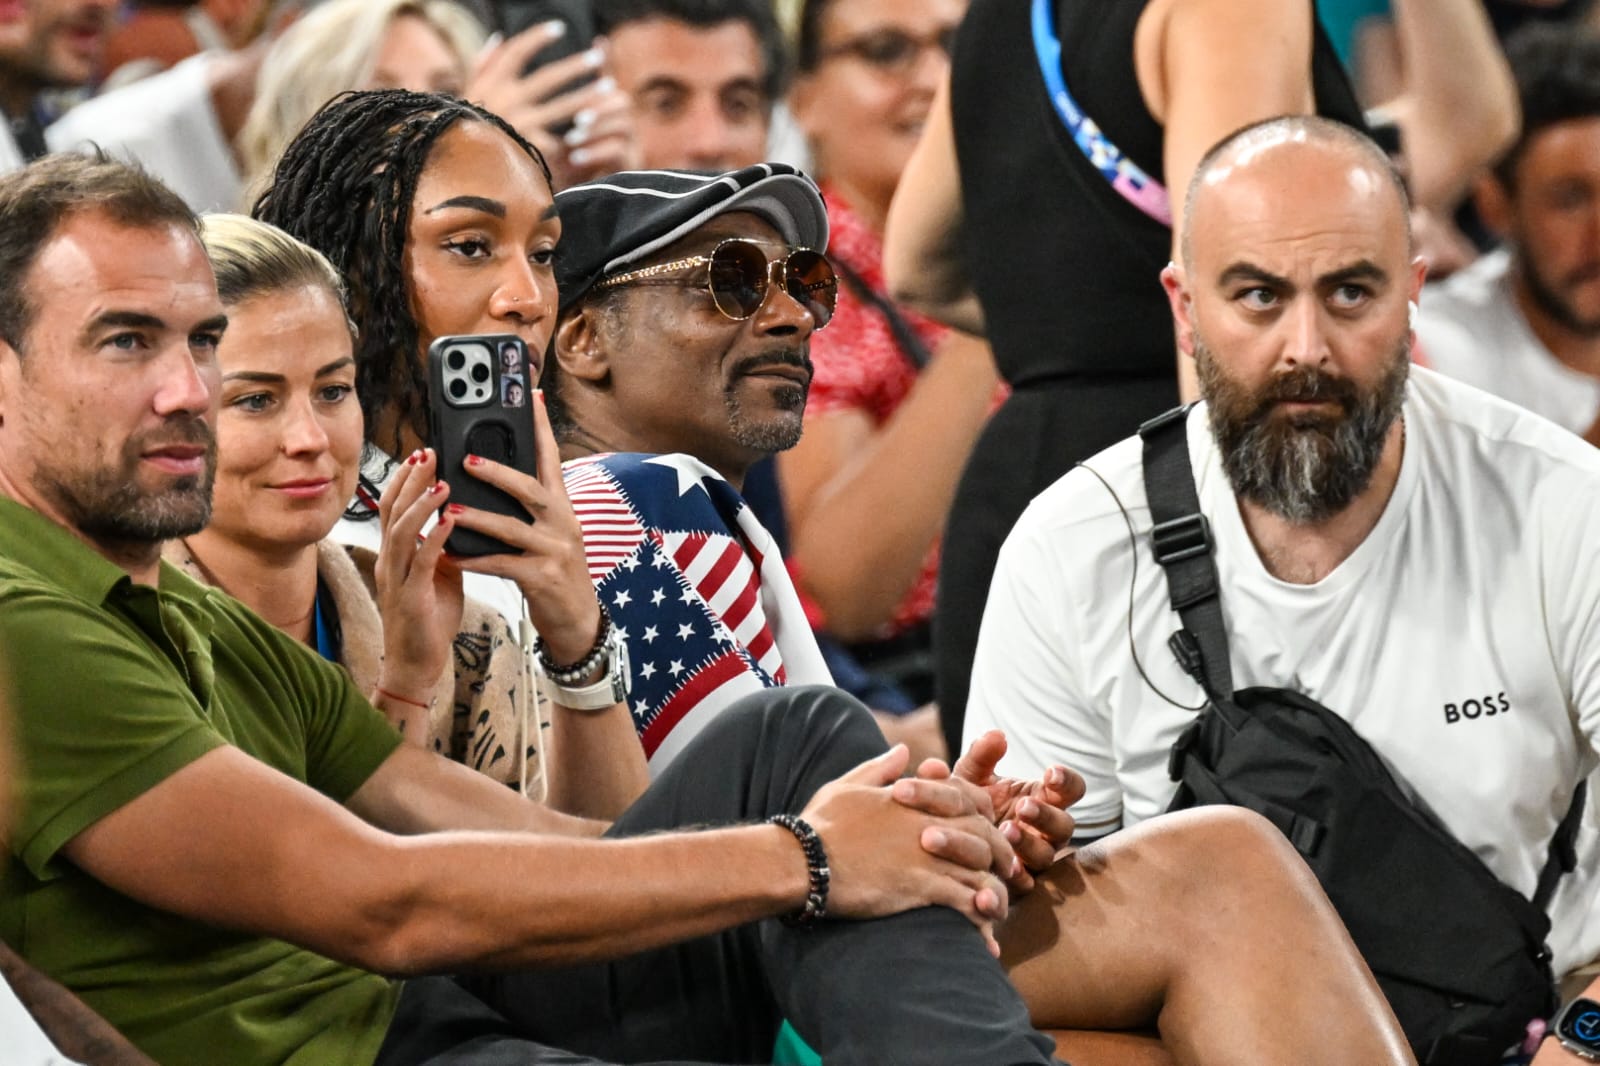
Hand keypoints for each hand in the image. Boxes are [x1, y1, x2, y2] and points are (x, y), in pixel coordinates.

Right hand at [374, 447, 464, 703]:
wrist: (417, 664)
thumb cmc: (428, 620)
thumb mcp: (437, 575)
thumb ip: (441, 548)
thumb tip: (457, 520)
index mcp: (395, 555)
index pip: (394, 507)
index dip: (406, 479)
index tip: (422, 454)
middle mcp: (390, 562)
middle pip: (393, 510)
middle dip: (411, 480)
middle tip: (428, 453)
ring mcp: (397, 579)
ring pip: (402, 532)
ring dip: (422, 504)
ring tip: (442, 481)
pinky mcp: (411, 597)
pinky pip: (421, 563)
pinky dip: (434, 539)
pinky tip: (449, 522)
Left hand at [446, 390, 600, 662]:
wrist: (578, 622)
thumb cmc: (556, 573)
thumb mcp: (551, 533)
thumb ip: (532, 506)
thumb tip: (496, 473)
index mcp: (562, 507)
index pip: (552, 457)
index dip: (541, 426)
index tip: (531, 395)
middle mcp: (562, 523)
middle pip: (530, 488)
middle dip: (497, 472)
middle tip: (465, 459)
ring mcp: (555, 550)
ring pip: (511, 527)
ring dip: (477, 517)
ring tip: (449, 509)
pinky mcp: (542, 578)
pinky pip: (502, 564)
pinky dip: (474, 559)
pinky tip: (451, 554)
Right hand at [466, 24, 639, 189]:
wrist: (457, 170)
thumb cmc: (465, 129)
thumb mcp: (468, 94)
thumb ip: (483, 64)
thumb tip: (499, 36)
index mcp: (491, 84)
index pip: (517, 52)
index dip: (538, 37)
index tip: (559, 29)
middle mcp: (506, 102)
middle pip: (549, 77)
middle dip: (576, 66)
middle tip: (598, 59)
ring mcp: (519, 126)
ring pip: (563, 106)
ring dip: (588, 96)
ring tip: (610, 88)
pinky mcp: (530, 150)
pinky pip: (561, 140)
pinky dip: (578, 134)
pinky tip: (597, 128)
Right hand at [801, 745, 1014, 956]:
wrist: (801, 860)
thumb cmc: (819, 824)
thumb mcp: (848, 785)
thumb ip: (881, 768)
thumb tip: (903, 751)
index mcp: (916, 799)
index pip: (970, 799)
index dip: (985, 816)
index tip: (986, 832)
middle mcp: (929, 823)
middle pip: (986, 835)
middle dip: (1000, 855)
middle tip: (1004, 874)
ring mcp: (928, 855)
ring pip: (983, 871)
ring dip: (994, 892)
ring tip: (996, 911)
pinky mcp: (921, 886)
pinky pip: (966, 902)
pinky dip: (980, 920)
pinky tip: (984, 939)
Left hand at [911, 730, 1083, 895]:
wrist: (943, 838)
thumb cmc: (968, 801)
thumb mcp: (972, 775)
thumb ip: (981, 756)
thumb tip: (996, 735)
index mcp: (1042, 798)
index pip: (1070, 789)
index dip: (1067, 781)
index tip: (1051, 772)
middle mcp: (1045, 830)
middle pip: (1065, 824)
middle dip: (1046, 815)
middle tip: (1023, 806)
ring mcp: (1034, 857)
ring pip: (1046, 854)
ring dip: (1029, 843)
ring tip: (1006, 830)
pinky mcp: (1017, 881)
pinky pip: (1026, 883)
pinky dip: (1017, 875)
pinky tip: (1004, 868)